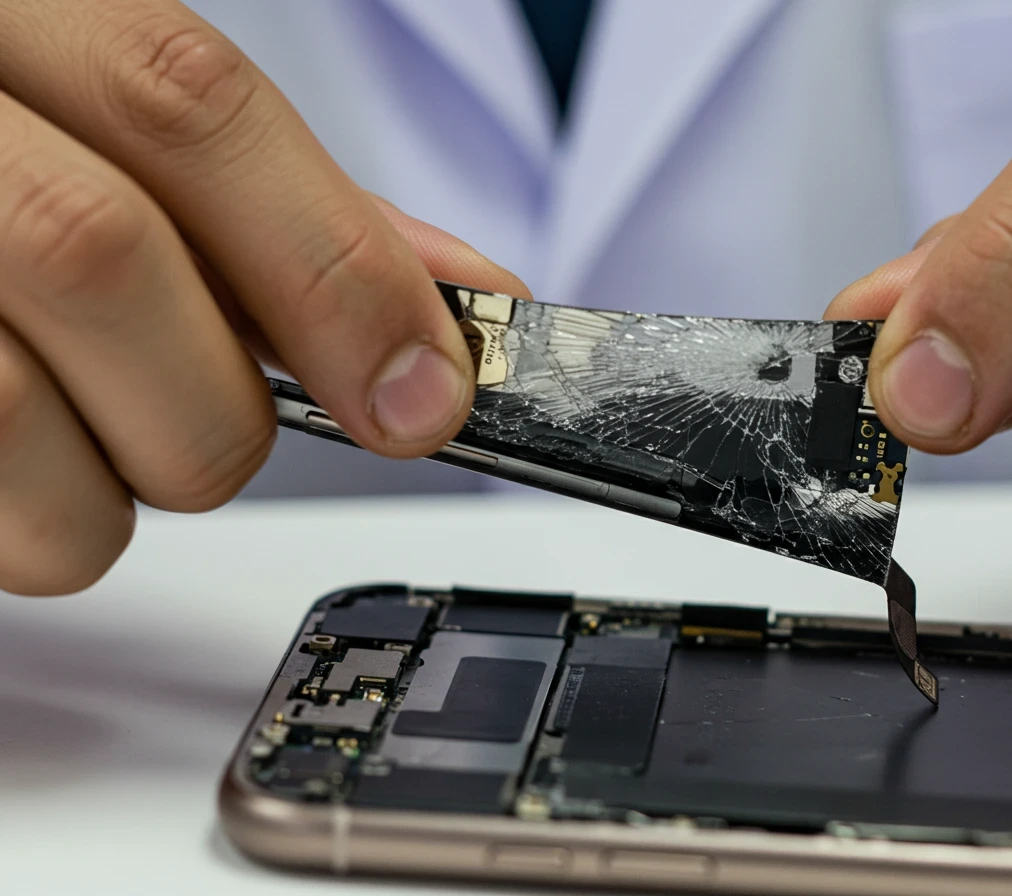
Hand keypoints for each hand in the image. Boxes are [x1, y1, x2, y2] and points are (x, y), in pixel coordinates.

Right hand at [0, 2, 525, 593]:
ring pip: (18, 414)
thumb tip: (468, 296)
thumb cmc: (30, 166)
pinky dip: (57, 519)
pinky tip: (45, 460)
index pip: (186, 99)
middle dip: (225, 397)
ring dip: (126, 473)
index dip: (332, 261)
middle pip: (101, 253)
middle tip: (234, 421)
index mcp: (25, 27)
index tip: (426, 388)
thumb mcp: (142, 148)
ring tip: (109, 427)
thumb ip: (295, 210)